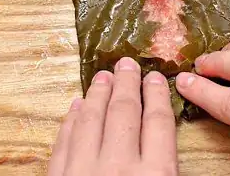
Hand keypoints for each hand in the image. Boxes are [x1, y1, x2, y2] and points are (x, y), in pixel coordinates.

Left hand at [48, 57, 177, 175]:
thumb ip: (165, 165)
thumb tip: (160, 131)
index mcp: (155, 174)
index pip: (158, 122)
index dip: (157, 95)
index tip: (154, 77)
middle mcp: (119, 168)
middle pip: (124, 113)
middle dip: (126, 84)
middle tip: (127, 64)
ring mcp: (84, 172)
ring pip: (91, 121)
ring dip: (97, 95)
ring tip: (103, 76)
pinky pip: (64, 143)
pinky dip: (71, 121)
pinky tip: (77, 107)